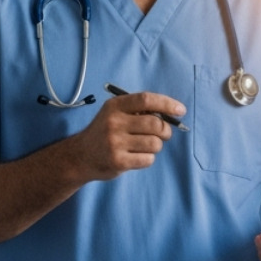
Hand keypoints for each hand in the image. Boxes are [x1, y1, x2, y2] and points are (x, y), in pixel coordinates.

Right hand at [68, 91, 184, 181]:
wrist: (80, 156)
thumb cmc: (105, 132)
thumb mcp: (115, 114)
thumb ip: (138, 110)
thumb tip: (171, 113)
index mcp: (115, 106)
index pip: (146, 100)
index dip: (167, 104)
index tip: (181, 110)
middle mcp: (114, 122)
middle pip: (155, 124)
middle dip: (166, 130)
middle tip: (163, 134)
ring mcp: (115, 142)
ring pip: (155, 143)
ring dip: (156, 146)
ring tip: (144, 146)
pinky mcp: (118, 161)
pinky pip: (148, 159)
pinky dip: (147, 158)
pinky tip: (136, 156)